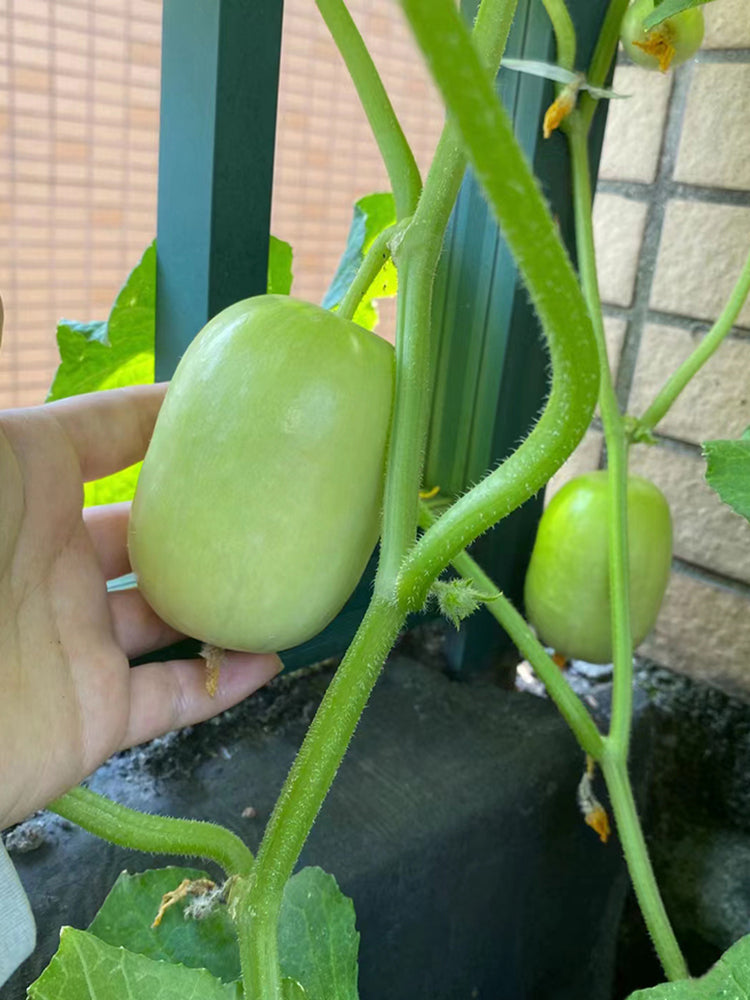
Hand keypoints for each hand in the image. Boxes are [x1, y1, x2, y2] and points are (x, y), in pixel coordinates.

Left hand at [0, 383, 281, 828]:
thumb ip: (14, 393)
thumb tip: (27, 292)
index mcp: (27, 489)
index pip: (110, 438)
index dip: (168, 417)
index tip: (238, 404)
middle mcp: (57, 560)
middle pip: (152, 528)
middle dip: (210, 511)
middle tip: (278, 492)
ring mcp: (78, 638)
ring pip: (171, 613)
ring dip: (226, 595)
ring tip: (288, 569)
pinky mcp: (93, 714)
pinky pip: (175, 698)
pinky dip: (224, 682)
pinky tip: (271, 656)